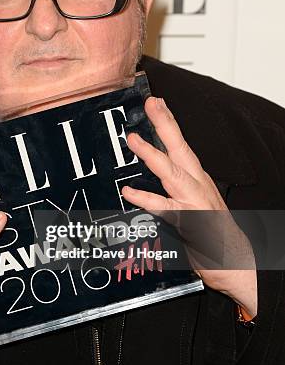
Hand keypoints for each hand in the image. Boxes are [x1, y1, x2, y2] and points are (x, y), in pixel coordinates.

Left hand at [121, 97, 256, 317]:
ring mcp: (194, 202)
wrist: (235, 261)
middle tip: (151, 104)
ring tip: (134, 140)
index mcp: (197, 177)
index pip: (180, 145)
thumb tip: (154, 166)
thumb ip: (175, 183)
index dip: (168, 123)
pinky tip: (129, 192)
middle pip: (180, 149)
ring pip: (172, 173)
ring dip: (153, 155)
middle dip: (164, 124)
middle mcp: (197, 185)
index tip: (156, 102)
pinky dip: (146, 198)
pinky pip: (164, 208)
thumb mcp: (193, 199)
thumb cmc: (212, 231)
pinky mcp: (189, 222)